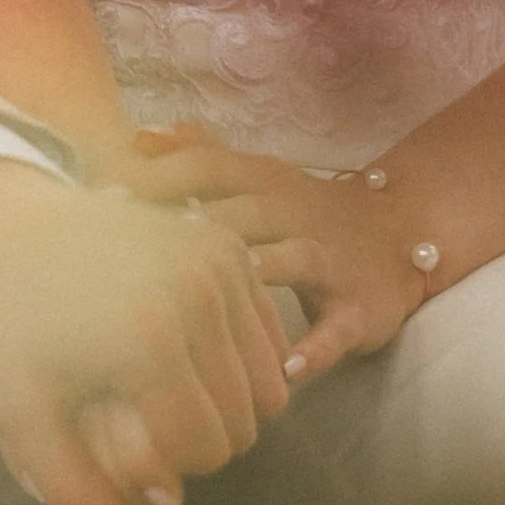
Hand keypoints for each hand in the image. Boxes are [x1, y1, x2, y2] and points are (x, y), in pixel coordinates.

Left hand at [0, 160, 291, 504]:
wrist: (7, 225)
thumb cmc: (10, 329)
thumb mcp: (24, 419)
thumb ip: (77, 496)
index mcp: (143, 342)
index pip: (203, 451)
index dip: (168, 470)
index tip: (125, 446)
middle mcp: (195, 296)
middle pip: (241, 425)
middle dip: (199, 444)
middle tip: (145, 422)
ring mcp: (219, 263)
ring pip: (269, 388)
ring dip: (228, 408)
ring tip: (169, 392)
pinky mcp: (229, 246)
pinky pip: (273, 338)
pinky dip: (245, 363)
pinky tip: (193, 356)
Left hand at [123, 129, 434, 379]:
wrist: (405, 235)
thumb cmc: (308, 210)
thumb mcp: (260, 175)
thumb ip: (201, 155)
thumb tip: (137, 136)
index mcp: (266, 180)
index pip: (207, 167)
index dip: (157, 177)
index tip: (100, 197)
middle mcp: (297, 212)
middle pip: (241, 211)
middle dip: (187, 228)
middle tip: (129, 252)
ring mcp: (330, 260)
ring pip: (290, 260)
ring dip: (252, 273)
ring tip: (204, 297)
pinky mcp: (358, 308)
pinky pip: (336, 330)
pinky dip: (314, 350)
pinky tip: (283, 369)